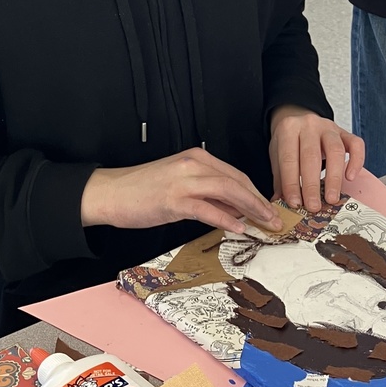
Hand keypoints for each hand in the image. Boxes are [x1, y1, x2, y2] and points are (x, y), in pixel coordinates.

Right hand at [80, 147, 280, 234]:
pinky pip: (207, 209)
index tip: (269, 208)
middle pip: (237, 182)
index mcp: (197, 158)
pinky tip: (239, 228)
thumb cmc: (144, 190)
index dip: (256, 193)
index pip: (236, 174)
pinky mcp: (173, 200)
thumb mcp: (181, 184)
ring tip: (265, 224)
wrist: (109, 192)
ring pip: (228, 191)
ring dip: (251, 209)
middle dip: (260, 202)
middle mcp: (193, 165)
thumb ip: (208, 192)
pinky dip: (227, 219)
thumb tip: (236, 209)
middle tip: (275, 219)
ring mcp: (184, 181)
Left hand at [268, 106, 365, 212]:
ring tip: (331, 198)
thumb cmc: (289, 141)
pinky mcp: (345, 132)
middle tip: (313, 206)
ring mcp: (329, 127)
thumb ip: (280, 178)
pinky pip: (356, 144)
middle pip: (311, 156)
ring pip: (335, 151)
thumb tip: (280, 204)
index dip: (291, 183)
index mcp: (288, 129)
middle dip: (312, 185)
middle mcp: (309, 125)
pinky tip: (350, 178)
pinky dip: (356, 161)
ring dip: (334, 178)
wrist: (299, 119)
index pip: (289, 159)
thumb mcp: (277, 155)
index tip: (295, 203)